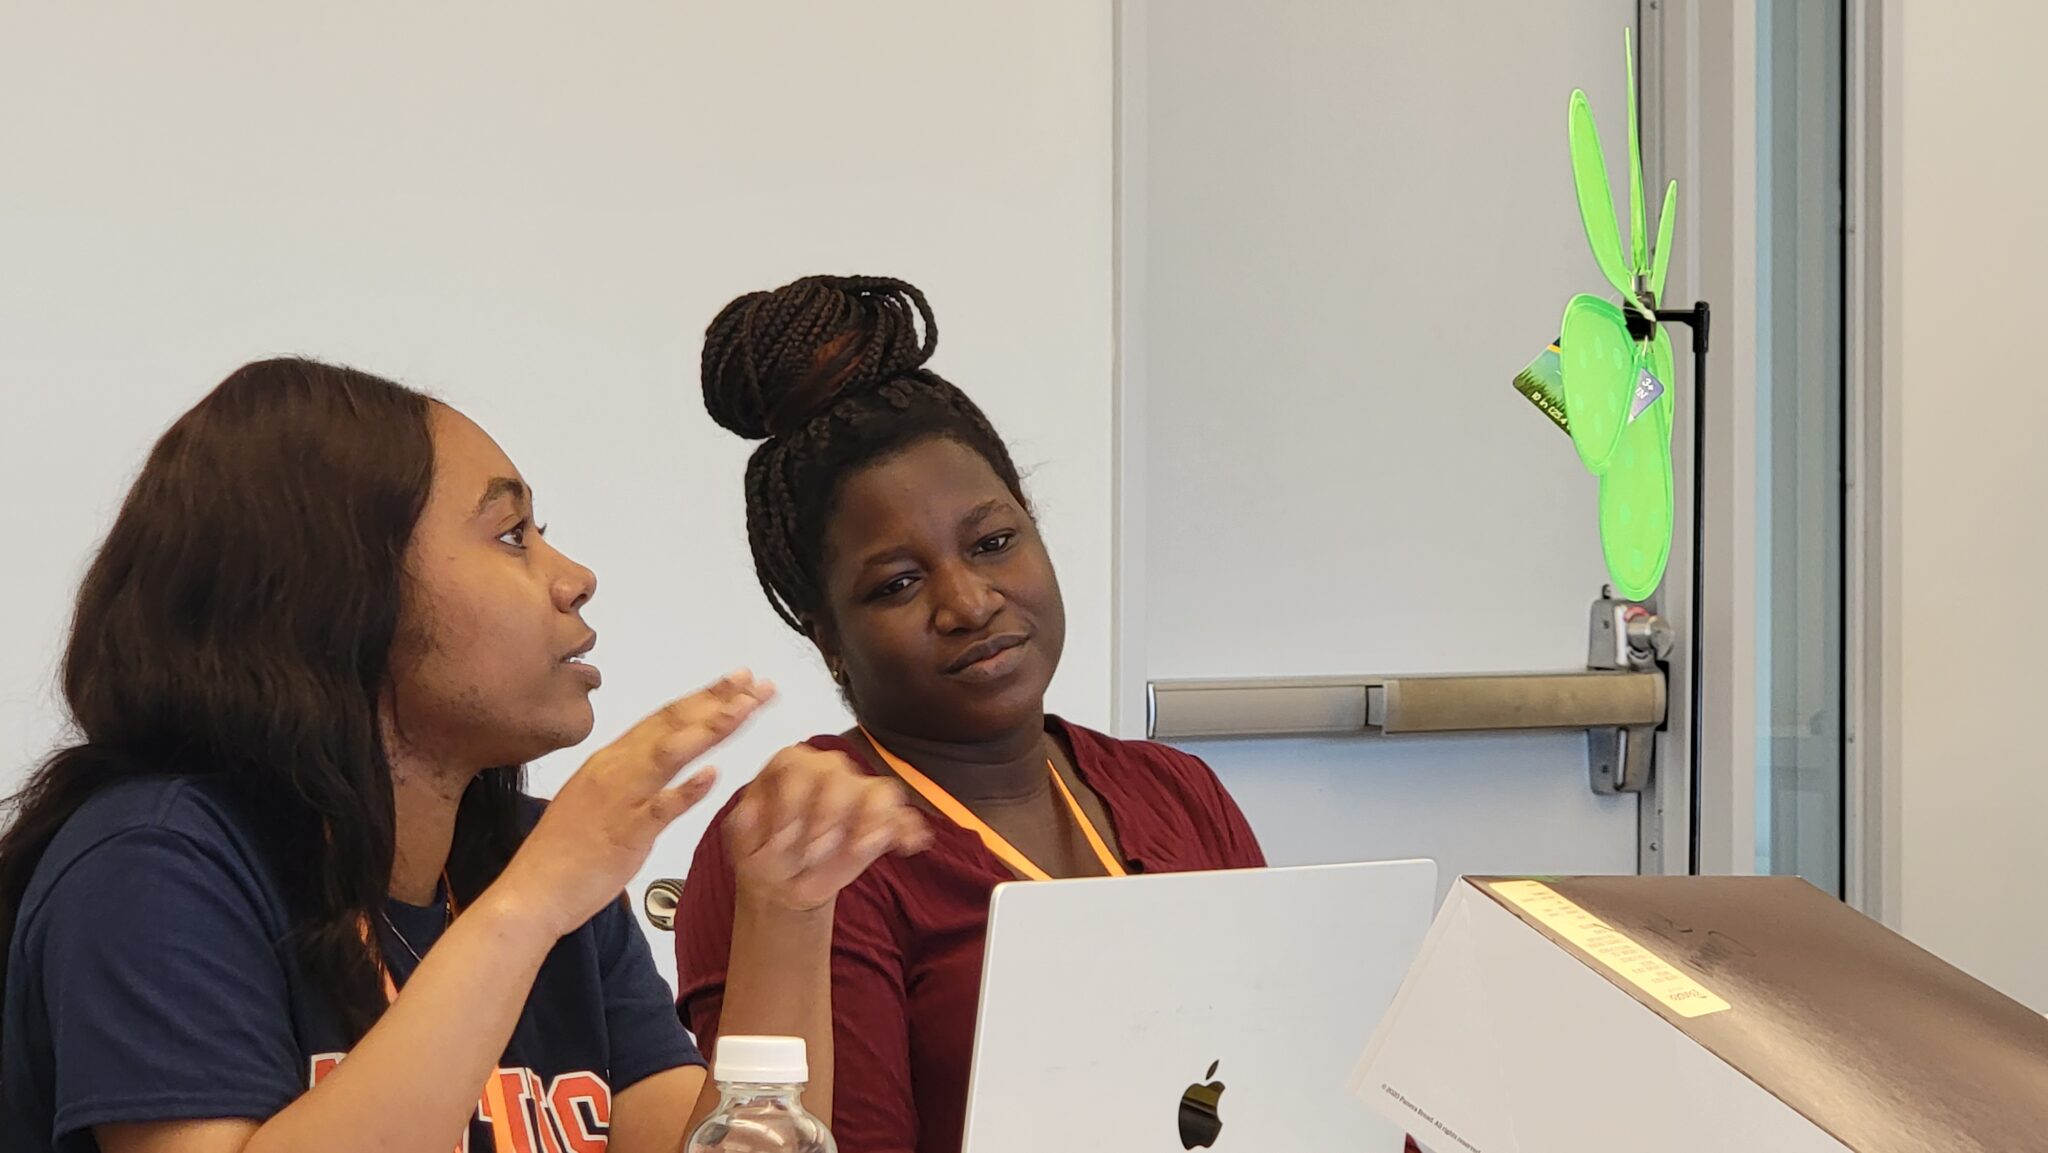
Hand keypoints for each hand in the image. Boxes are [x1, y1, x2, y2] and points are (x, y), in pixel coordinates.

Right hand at [493, 671, 773, 938]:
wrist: (532, 891)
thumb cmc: (565, 851)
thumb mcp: (599, 798)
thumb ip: (631, 776)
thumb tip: (663, 760)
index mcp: (611, 759)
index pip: (664, 717)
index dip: (704, 695)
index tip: (739, 679)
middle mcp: (616, 769)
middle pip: (673, 724)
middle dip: (718, 699)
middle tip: (756, 682)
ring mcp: (620, 799)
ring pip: (669, 753)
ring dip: (709, 728)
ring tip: (745, 709)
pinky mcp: (625, 834)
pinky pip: (659, 809)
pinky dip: (686, 790)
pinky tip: (713, 775)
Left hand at [727, 745, 930, 912]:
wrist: (785, 882)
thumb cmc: (764, 856)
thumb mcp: (742, 847)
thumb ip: (742, 828)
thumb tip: (747, 812)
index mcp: (787, 767)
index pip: (794, 764)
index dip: (790, 801)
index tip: (783, 837)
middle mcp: (826, 770)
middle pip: (838, 775)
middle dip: (827, 815)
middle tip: (812, 853)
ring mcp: (857, 792)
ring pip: (878, 789)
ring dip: (870, 820)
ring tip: (859, 847)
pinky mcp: (881, 819)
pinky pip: (903, 815)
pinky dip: (908, 829)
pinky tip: (908, 845)